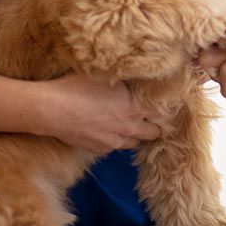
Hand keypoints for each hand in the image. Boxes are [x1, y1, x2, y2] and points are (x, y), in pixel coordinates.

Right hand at [38, 72, 161, 153]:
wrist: (52, 109)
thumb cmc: (79, 86)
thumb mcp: (108, 76)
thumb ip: (128, 81)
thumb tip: (141, 76)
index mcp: (135, 106)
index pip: (164, 112)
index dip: (170, 109)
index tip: (173, 105)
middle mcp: (128, 126)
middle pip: (154, 132)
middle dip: (157, 125)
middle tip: (155, 117)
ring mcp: (114, 141)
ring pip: (136, 142)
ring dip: (138, 134)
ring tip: (135, 124)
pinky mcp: (100, 149)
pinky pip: (117, 146)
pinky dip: (119, 139)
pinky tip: (113, 129)